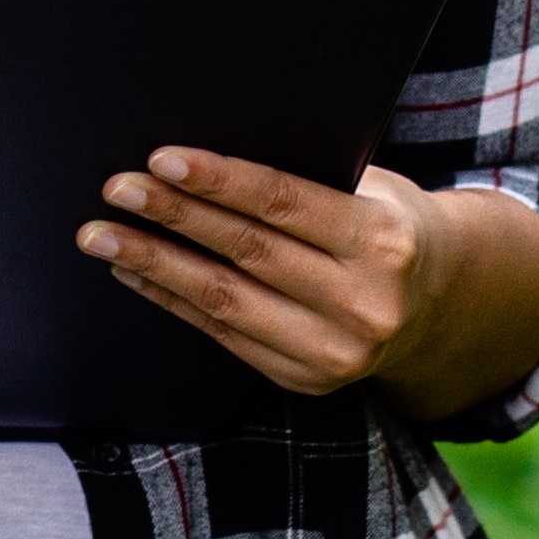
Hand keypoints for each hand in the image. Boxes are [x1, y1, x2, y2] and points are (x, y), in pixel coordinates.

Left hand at [87, 149, 538, 423]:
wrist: (439, 306)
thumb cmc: (387, 225)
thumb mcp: (372, 190)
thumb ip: (307, 181)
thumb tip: (202, 157)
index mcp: (383, 242)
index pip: (285, 205)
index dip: (219, 181)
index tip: (160, 159)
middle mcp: (364, 304)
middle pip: (247, 252)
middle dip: (172, 218)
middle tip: (114, 189)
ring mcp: (335, 353)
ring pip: (224, 300)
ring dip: (153, 264)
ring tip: (99, 234)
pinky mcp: (306, 381)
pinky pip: (222, 334)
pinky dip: (171, 300)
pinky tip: (133, 270)